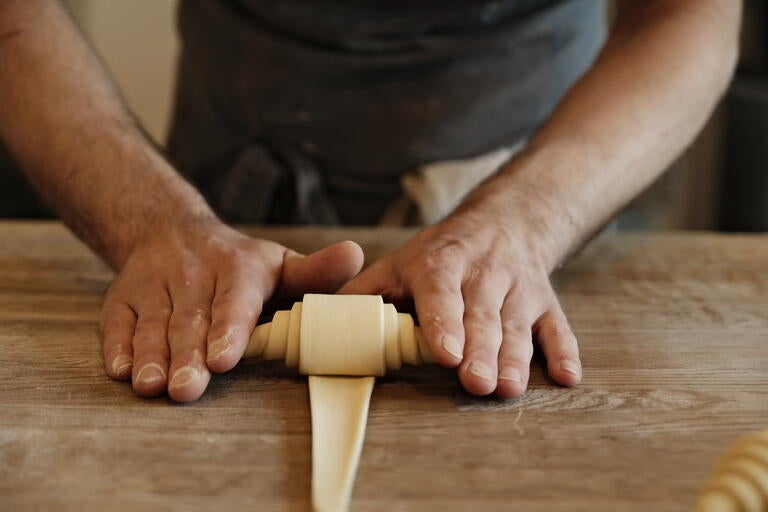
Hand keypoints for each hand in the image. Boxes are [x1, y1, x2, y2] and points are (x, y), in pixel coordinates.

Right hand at [100, 220, 362, 401]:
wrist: (171, 230)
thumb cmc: (239, 263)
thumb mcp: (281, 264)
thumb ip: (316, 272)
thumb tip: (357, 255)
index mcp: (238, 270)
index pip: (234, 302)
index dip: (228, 330)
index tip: (224, 358)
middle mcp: (194, 276)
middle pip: (190, 322)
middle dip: (187, 357)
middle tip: (188, 389)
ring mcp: (155, 287)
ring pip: (153, 326)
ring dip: (152, 357)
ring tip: (153, 386)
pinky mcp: (124, 298)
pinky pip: (118, 323)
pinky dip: (119, 346)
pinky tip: (123, 369)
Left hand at [338, 212, 580, 397]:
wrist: (506, 221)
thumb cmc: (443, 253)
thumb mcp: (399, 263)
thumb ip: (363, 294)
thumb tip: (320, 324)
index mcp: (442, 265)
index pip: (441, 293)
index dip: (443, 322)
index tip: (444, 353)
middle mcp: (484, 276)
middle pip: (483, 316)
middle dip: (481, 350)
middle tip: (475, 383)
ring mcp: (519, 290)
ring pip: (519, 326)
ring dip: (517, 358)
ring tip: (509, 388)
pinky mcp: (546, 303)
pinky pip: (559, 328)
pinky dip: (565, 352)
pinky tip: (569, 378)